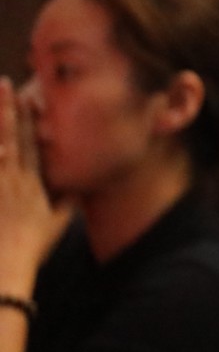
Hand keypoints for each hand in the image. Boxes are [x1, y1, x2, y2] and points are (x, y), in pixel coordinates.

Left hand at [0, 78, 70, 291]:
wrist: (7, 269)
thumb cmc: (31, 249)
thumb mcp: (56, 226)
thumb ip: (66, 204)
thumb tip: (79, 189)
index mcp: (34, 184)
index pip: (33, 144)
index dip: (31, 119)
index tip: (29, 97)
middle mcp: (15, 180)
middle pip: (11, 136)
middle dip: (8, 108)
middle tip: (4, 83)